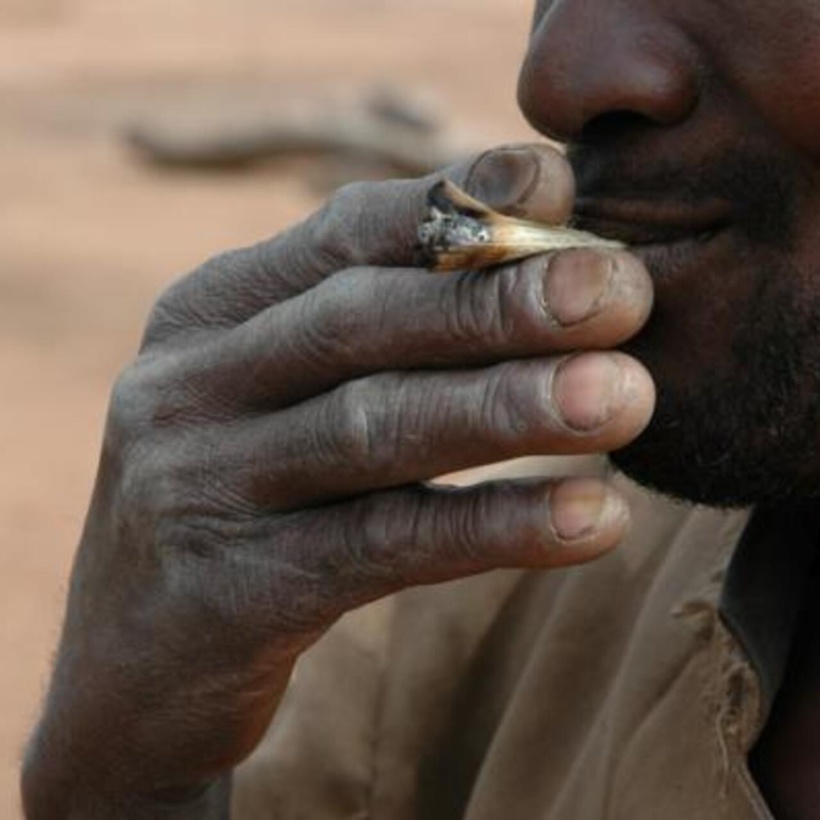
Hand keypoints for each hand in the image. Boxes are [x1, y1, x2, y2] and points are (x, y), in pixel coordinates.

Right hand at [22, 145, 653, 817]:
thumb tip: (527, 259)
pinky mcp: (231, 591)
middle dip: (498, 303)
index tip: (561, 188)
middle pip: (360, 324)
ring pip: (374, 428)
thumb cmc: (242, 502)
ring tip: (630, 397)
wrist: (134, 662)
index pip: (339, 235)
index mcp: (209, 313)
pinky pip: (384, 546)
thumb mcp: (277, 397)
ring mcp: (201, 487)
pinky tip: (596, 520)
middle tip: (624, 291)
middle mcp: (189, 385)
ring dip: (509, 409)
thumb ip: (368, 335)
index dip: (454, 204)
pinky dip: (495, 527)